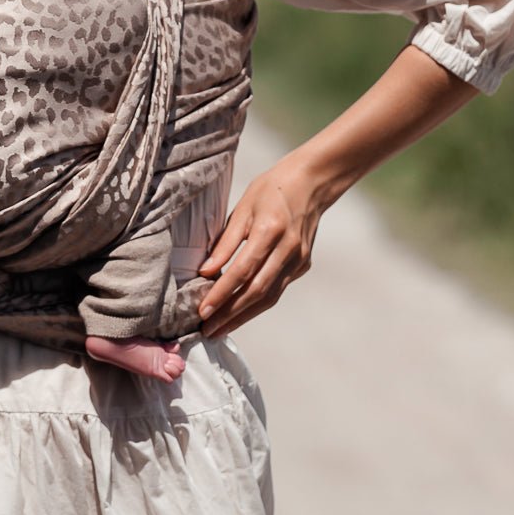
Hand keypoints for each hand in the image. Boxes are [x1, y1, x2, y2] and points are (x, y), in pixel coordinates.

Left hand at [197, 152, 326, 339]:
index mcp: (270, 230)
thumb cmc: (270, 190)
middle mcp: (288, 249)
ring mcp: (299, 259)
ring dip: (243, 316)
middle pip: (256, 290)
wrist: (311, 183)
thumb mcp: (243, 208)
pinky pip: (278, 289)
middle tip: (206, 331)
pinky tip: (240, 312)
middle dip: (230, 314)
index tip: (202, 311)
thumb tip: (206, 272)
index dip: (222, 294)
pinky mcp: (303, 265)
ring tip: (220, 330)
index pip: (242, 271)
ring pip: (269, 297)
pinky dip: (258, 304)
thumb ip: (226, 242)